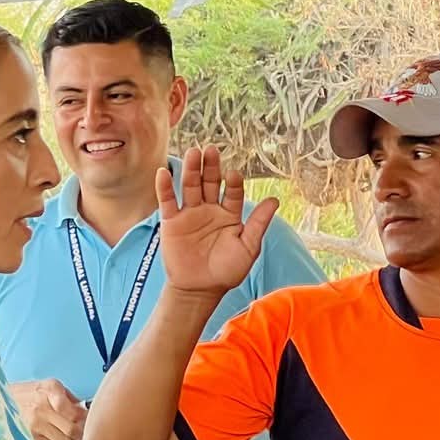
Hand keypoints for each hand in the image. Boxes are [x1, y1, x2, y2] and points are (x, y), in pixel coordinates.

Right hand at [10, 379, 86, 439]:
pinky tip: (57, 436)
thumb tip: (86, 413)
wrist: (0, 399)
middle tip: (82, 429)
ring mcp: (34, 424)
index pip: (73, 412)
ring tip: (71, 434)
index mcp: (50, 389)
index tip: (87, 418)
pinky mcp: (29, 437)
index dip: (84, 418)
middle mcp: (41, 407)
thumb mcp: (51, 385)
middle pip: (72, 430)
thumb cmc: (31, 393)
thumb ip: (70, 398)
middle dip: (81, 432)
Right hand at [157, 147, 276, 298]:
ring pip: (190, 186)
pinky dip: (164, 187)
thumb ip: (259, 223)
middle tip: (211, 149)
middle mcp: (210, 210)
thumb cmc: (227, 271)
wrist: (199, 290)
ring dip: (191, 170)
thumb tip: (275, 200)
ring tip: (193, 152)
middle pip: (211, 183)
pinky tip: (164, 172)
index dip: (234, 182)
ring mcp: (190, 214)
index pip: (233, 192)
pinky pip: (168, 201)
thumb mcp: (248, 247)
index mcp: (230, 215)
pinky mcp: (172, 222)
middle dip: (211, 167)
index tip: (234, 174)